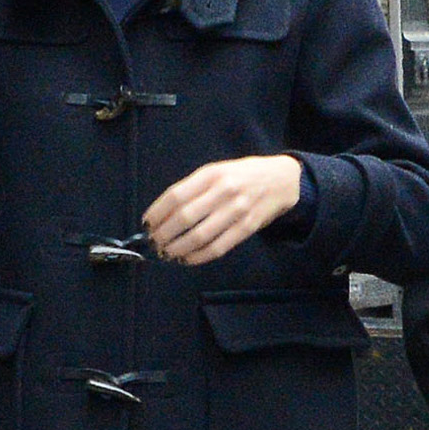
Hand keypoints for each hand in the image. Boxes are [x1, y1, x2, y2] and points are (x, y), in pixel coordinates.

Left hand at [145, 155, 304, 267]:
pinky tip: (187, 258)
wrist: (282, 180)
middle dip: (164, 234)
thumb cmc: (242, 175)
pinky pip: (218, 247)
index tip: (147, 224)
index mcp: (211, 174)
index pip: (176, 196)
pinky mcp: (247, 228)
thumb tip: (163, 213)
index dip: (157, 213)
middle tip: (155, 242)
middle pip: (185, 218)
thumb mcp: (216, 171)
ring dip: (178, 248)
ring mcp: (237, 211)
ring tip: (167, 252)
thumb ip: (193, 188)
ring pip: (200, 236)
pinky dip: (198, 256)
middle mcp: (223, 191)